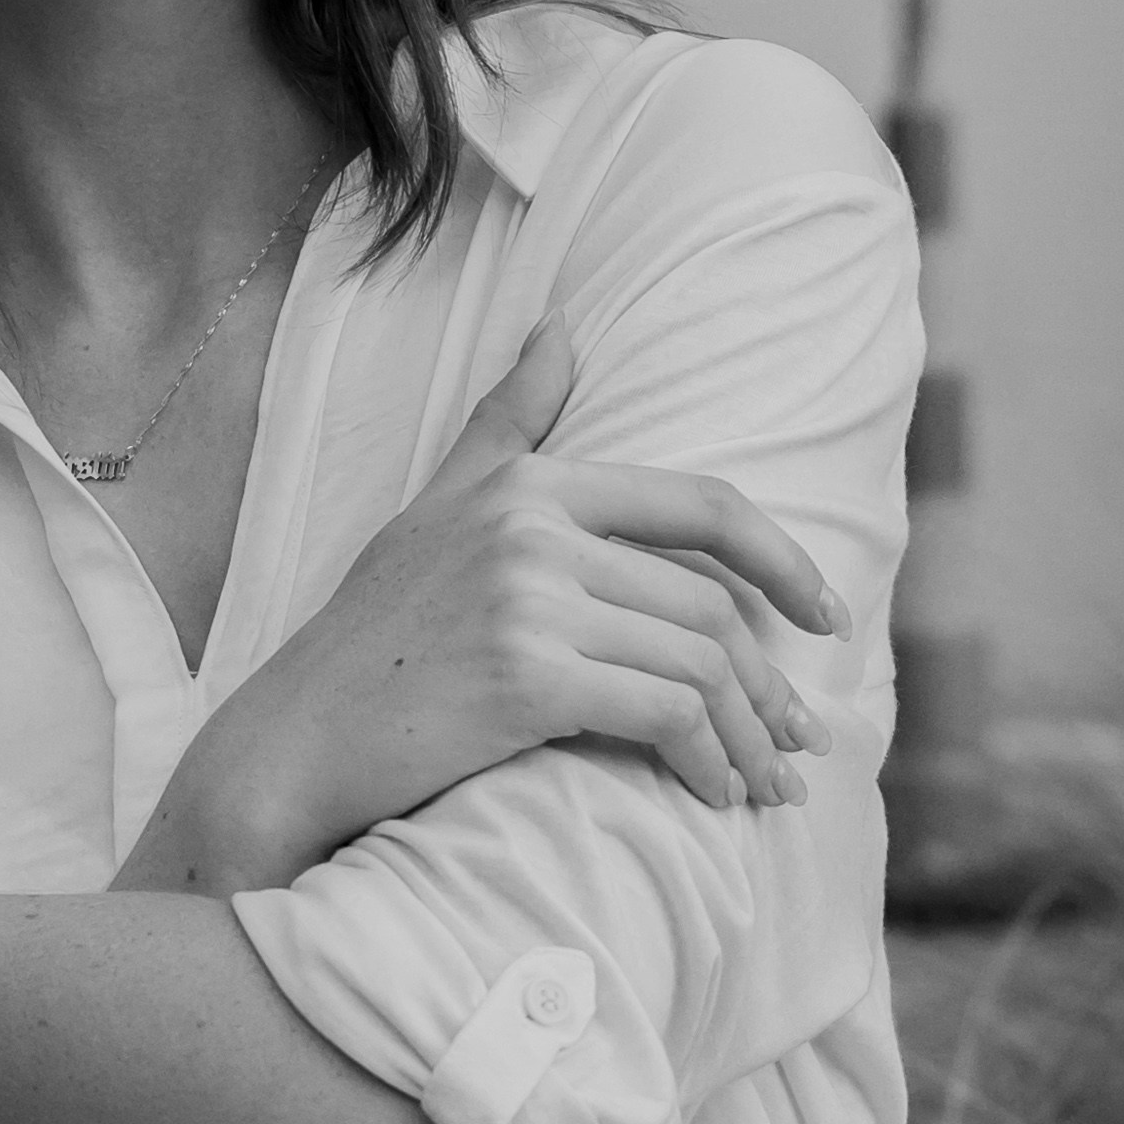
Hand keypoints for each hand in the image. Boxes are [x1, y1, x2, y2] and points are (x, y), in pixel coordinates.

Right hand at [128, 315, 847, 892]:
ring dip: (749, 738)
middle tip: (802, 745)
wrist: (296, 739)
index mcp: (528, 482)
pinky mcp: (530, 677)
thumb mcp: (439, 507)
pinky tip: (715, 798)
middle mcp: (533, 525)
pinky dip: (707, 763)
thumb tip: (564, 325)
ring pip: (700, 664)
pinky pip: (666, 714)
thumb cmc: (374, 632)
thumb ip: (509, 421)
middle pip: (709, 604)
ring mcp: (531, 598)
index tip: (827, 619)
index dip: (782, 561)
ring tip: (767, 787)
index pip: (699, 505)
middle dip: (771, 685)